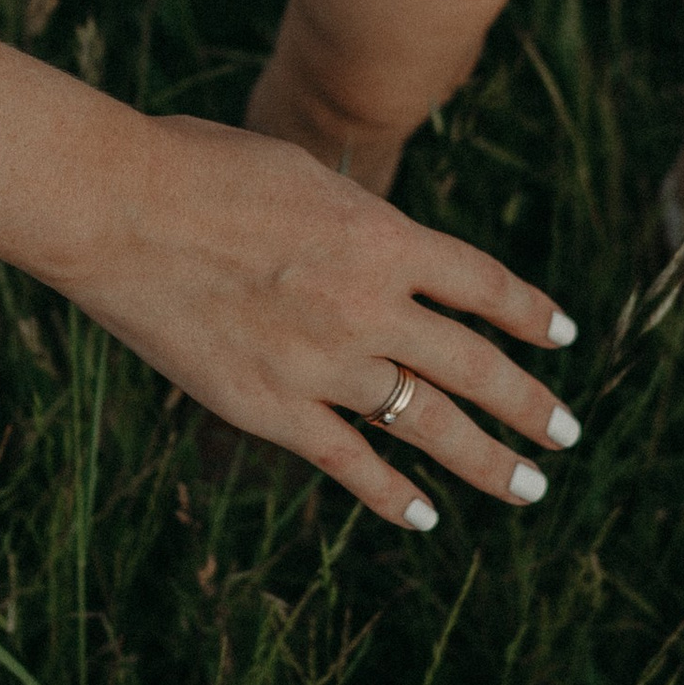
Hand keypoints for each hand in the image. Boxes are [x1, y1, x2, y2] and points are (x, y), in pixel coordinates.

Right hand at [0, 34, 578, 530]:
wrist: (118, 207)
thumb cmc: (198, 168)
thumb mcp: (303, 175)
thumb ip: (352, 222)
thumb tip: (376, 243)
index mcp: (384, 235)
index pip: (482, 284)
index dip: (529, 313)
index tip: (563, 335)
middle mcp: (370, 305)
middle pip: (475, 365)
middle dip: (530, 404)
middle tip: (566, 434)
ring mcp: (323, 362)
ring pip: (427, 423)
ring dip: (485, 459)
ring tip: (528, 486)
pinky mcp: (270, 406)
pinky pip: (347, 460)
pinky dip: (390, 493)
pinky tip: (425, 516)